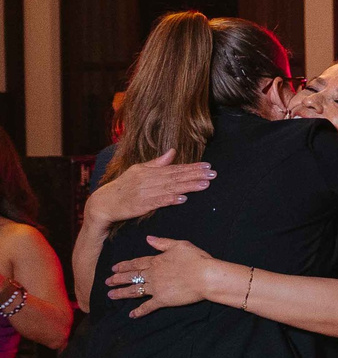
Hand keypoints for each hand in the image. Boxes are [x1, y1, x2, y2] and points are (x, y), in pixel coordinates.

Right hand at [85, 150, 212, 223]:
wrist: (104, 203)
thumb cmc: (123, 186)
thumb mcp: (138, 170)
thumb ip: (157, 162)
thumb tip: (172, 152)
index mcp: (148, 171)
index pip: (174, 168)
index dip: (191, 167)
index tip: (207, 166)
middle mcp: (148, 180)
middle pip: (175, 177)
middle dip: (195, 175)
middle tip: (212, 174)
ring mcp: (145, 193)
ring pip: (170, 188)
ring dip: (188, 187)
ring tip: (204, 185)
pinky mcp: (142, 205)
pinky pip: (158, 202)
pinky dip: (170, 200)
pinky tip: (183, 198)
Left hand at [106, 236, 229, 316]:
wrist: (206, 276)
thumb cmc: (196, 259)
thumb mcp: (180, 245)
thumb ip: (162, 242)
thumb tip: (148, 238)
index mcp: (156, 261)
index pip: (136, 263)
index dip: (124, 266)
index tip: (114, 268)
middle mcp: (152, 275)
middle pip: (131, 277)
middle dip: (118, 279)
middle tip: (107, 282)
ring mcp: (156, 288)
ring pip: (135, 291)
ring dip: (122, 293)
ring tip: (111, 295)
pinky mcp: (162, 300)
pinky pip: (148, 306)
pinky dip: (139, 311)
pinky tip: (131, 315)